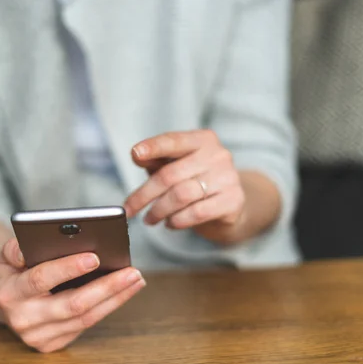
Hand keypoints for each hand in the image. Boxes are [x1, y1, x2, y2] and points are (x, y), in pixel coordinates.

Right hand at [0, 238, 145, 352]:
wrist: (4, 301)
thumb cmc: (13, 270)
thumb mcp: (7, 253)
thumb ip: (19, 246)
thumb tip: (43, 241)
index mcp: (9, 292)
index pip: (41, 279)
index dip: (68, 268)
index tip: (96, 257)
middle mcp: (22, 318)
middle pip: (73, 304)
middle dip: (106, 287)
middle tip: (132, 271)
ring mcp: (37, 336)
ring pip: (85, 318)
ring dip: (115, 298)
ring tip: (136, 279)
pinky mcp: (51, 345)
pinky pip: (86, 326)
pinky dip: (108, 307)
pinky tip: (124, 292)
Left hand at [124, 130, 279, 243]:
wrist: (231, 205)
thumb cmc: (197, 181)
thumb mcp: (176, 166)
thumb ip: (157, 160)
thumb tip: (137, 155)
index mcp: (203, 140)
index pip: (174, 141)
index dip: (153, 147)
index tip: (135, 153)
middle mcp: (218, 155)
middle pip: (170, 175)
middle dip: (144, 195)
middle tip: (129, 209)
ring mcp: (228, 178)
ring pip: (181, 195)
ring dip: (159, 211)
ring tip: (150, 219)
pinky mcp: (233, 201)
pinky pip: (197, 213)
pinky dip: (177, 220)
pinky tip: (171, 223)